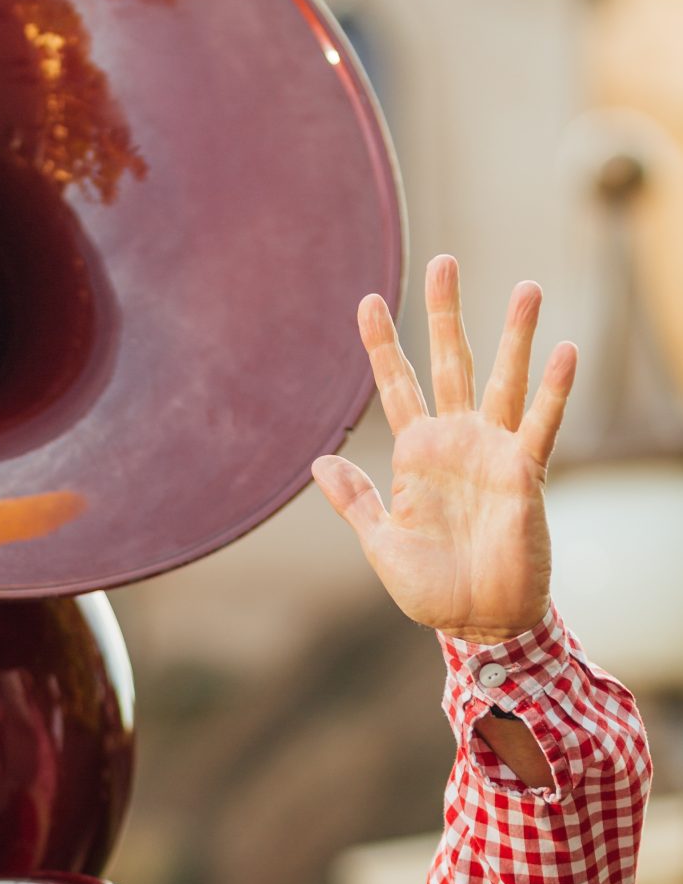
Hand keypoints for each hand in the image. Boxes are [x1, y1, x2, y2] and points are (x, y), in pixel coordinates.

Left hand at [313, 255, 576, 642]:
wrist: (478, 622)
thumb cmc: (431, 587)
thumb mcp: (381, 541)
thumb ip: (354, 500)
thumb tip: (319, 461)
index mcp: (417, 454)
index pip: (397, 386)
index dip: (383, 345)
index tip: (368, 301)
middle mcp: (456, 441)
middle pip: (450, 363)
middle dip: (445, 315)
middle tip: (444, 261)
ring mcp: (493, 452)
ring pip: (504, 379)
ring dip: (515, 334)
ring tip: (526, 286)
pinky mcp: (525, 473)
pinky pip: (541, 424)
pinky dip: (554, 390)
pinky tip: (565, 350)